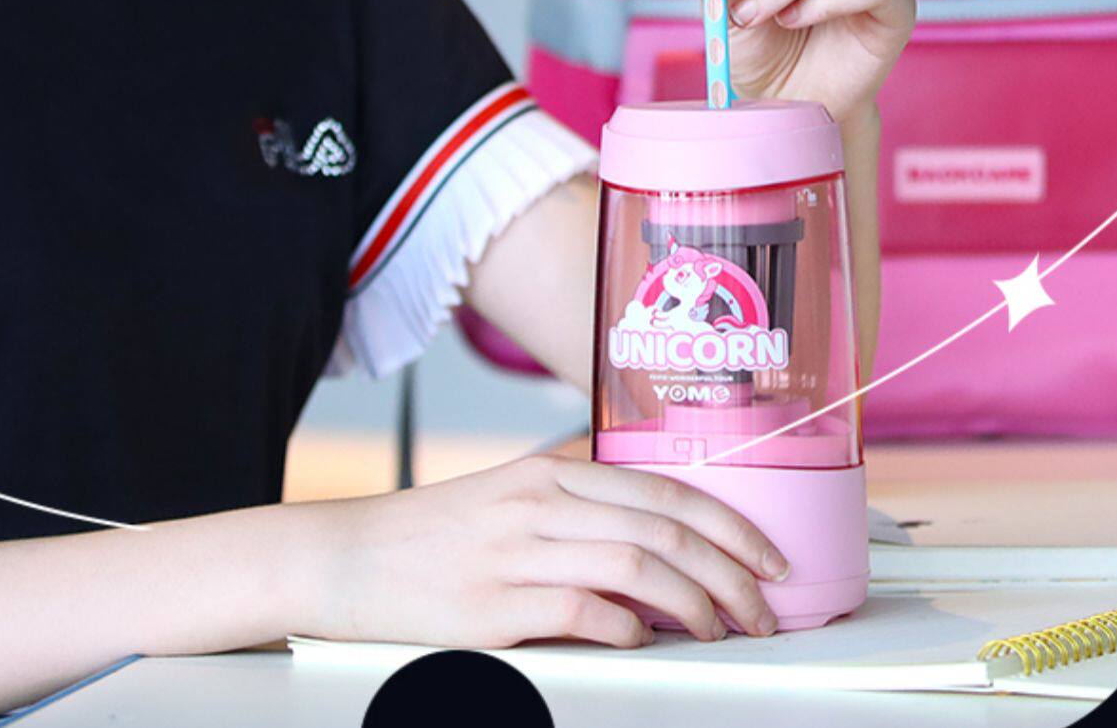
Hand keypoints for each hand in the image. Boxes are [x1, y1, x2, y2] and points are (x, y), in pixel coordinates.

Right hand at [293, 451, 788, 647]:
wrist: (349, 558)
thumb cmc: (434, 536)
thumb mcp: (510, 499)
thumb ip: (576, 510)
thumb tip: (657, 541)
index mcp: (549, 474)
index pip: (661, 489)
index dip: (727, 522)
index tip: (767, 556)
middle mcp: (539, 504)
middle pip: (661, 528)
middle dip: (729, 570)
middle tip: (763, 605)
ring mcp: (516, 554)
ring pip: (634, 568)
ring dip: (694, 604)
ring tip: (719, 629)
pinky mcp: (493, 607)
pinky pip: (582, 613)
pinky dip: (627, 630)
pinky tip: (644, 642)